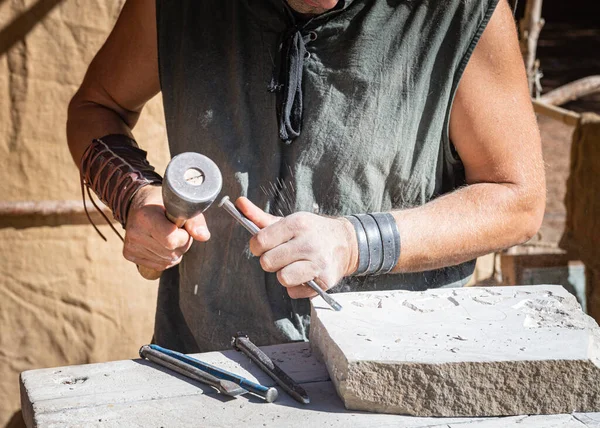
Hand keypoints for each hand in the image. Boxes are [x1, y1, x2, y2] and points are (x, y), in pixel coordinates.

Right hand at [123, 185, 209, 270]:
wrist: (139, 203)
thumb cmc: (163, 204)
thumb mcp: (180, 206)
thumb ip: (195, 221)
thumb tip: (204, 237)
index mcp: (146, 217)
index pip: (171, 240)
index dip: (183, 236)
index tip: (181, 227)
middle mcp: (135, 232)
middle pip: (171, 253)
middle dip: (181, 244)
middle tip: (176, 230)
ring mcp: (131, 245)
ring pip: (167, 261)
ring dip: (174, 251)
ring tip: (167, 235)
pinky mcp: (129, 254)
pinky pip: (159, 265)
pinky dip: (166, 257)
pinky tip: (160, 244)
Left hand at [236, 197, 357, 298]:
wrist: (346, 242)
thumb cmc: (311, 232)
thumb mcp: (288, 221)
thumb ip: (261, 217)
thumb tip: (239, 203)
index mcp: (297, 224)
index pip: (260, 241)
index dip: (257, 247)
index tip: (263, 246)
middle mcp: (308, 242)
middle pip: (267, 263)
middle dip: (271, 261)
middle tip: (282, 256)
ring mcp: (318, 263)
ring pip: (282, 278)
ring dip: (284, 274)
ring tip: (294, 265)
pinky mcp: (325, 281)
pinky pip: (294, 291)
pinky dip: (296, 287)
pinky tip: (305, 275)